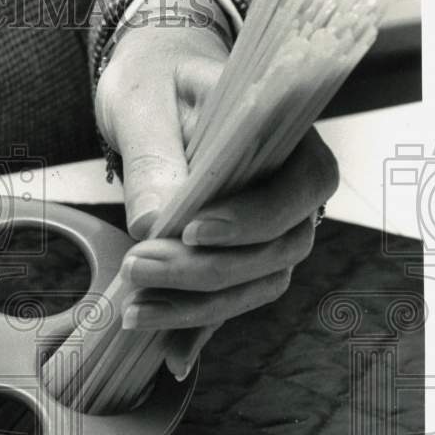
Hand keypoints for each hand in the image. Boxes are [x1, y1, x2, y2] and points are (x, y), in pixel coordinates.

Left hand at [95, 13, 338, 377]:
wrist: (153, 83)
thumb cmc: (156, 80)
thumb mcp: (145, 103)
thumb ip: (154, 158)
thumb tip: (154, 227)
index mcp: (287, 137)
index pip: (299, 189)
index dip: (253, 219)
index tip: (194, 231)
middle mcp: (289, 190)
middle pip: (276, 250)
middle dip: (206, 271)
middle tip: (138, 267)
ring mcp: (266, 226)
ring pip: (255, 284)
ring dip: (198, 306)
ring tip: (134, 310)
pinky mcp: (234, 253)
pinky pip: (230, 298)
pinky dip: (201, 327)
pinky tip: (168, 355)